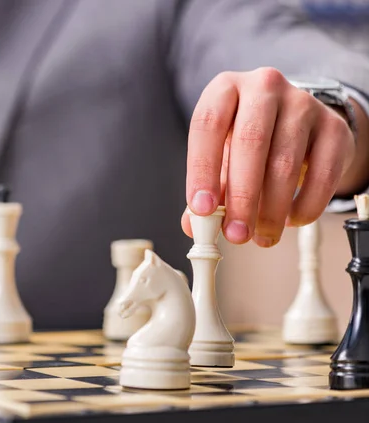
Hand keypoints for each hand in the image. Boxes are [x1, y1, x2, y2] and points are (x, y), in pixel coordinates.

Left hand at [181, 67, 355, 246]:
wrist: (297, 122)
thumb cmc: (247, 140)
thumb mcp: (220, 156)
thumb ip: (206, 189)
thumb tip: (194, 226)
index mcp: (225, 89)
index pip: (207, 125)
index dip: (202, 170)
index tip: (202, 209)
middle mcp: (263, 86)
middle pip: (250, 142)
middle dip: (241, 197)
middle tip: (236, 234)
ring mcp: (303, 103)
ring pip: (285, 163)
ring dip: (271, 210)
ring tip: (261, 236)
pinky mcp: (334, 126)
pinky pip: (322, 175)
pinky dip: (305, 206)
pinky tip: (290, 221)